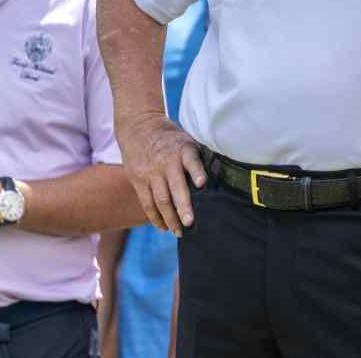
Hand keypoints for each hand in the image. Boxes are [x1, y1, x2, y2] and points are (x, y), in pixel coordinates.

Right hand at [116, 112, 205, 236]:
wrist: (139, 127)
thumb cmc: (170, 139)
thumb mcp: (186, 140)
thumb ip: (199, 157)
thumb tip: (221, 173)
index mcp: (182, 149)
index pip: (191, 160)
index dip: (197, 171)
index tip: (202, 183)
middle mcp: (166, 161)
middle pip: (174, 186)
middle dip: (183, 206)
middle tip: (190, 222)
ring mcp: (151, 172)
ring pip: (160, 199)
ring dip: (170, 218)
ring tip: (179, 232)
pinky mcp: (139, 180)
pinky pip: (147, 203)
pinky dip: (155, 217)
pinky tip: (163, 227)